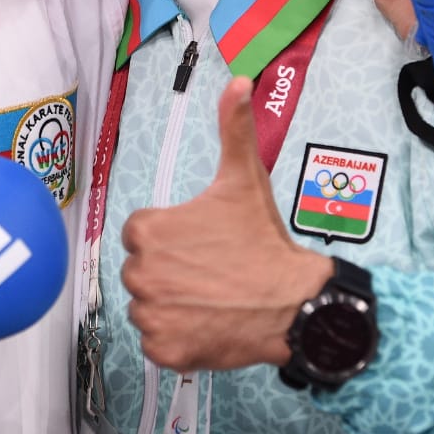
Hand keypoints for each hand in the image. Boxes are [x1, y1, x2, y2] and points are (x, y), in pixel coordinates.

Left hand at [120, 78, 330, 371]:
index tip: (202, 243)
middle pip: (142, 270)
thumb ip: (233, 127)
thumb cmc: (263, 241)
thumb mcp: (245, 178)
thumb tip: (240, 82)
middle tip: (210, 270)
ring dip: (171, 305)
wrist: (294, 304)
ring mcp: (151, 315)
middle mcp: (140, 273)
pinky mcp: (164, 351)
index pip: (142, 234)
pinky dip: (178, 338)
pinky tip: (207, 323)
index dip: (173, 237)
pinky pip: (157, 342)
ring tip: (210, 297)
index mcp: (149, 230)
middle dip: (170, 271)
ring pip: (148, 306)